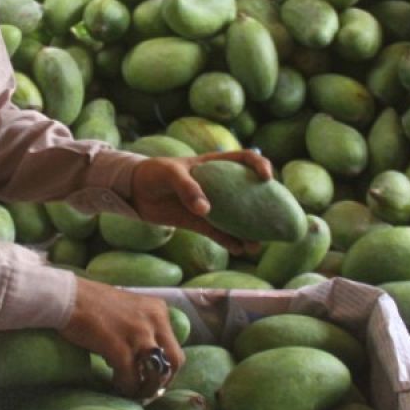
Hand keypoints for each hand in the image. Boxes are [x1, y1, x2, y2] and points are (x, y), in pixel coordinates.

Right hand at [59, 278, 183, 398]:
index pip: (174, 345)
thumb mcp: (130, 308)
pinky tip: (117, 383)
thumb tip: (144, 356)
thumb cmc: (93, 303)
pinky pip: (130, 376)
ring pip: (156, 372)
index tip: (155, 377)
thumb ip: (143, 326)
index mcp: (158, 309)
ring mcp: (138, 332)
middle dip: (163, 380)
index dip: (167, 366)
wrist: (68, 297)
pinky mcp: (118, 346)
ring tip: (133, 390)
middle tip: (149, 389)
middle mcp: (154, 319)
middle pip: (174, 360)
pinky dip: (126, 385)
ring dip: (146, 387)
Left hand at [130, 150, 272, 255]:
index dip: (260, 165)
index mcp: (214, 165)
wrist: (135, 192)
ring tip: (257, 245)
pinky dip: (231, 241)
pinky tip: (240, 249)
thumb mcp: (169, 173)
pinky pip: (220, 233)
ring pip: (237, 218)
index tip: (266, 178)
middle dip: (265, 205)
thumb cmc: (154, 173)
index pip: (244, 159)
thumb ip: (187, 188)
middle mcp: (219, 186)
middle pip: (249, 193)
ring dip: (250, 231)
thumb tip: (206, 209)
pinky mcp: (200, 222)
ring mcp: (211, 205)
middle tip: (274, 219)